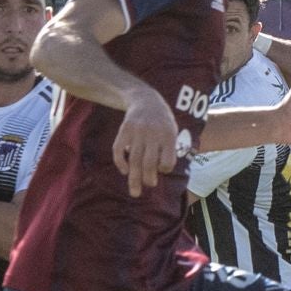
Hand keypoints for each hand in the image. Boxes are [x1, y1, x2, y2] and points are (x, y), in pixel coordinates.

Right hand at [109, 80, 180, 196]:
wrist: (146, 99)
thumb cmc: (162, 122)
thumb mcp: (172, 131)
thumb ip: (168, 150)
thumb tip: (160, 173)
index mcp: (168, 135)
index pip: (167, 160)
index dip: (165, 168)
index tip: (162, 169)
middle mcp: (153, 133)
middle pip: (149, 162)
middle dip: (148, 179)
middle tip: (148, 187)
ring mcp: (137, 131)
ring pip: (134, 159)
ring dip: (134, 178)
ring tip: (135, 191)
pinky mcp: (124, 130)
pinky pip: (119, 149)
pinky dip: (120, 162)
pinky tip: (124, 171)